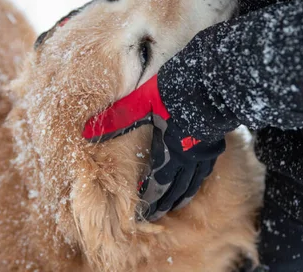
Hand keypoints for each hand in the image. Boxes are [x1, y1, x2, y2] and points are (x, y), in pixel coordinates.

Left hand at [82, 75, 224, 220]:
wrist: (212, 87)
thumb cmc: (175, 93)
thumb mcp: (141, 102)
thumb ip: (117, 118)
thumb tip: (86, 131)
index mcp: (167, 151)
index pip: (156, 184)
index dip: (148, 198)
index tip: (140, 211)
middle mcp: (187, 158)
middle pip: (175, 188)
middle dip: (164, 203)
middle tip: (156, 215)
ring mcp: (204, 154)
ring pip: (192, 182)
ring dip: (182, 196)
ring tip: (176, 206)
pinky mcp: (216, 146)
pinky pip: (205, 171)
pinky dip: (197, 181)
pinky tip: (196, 181)